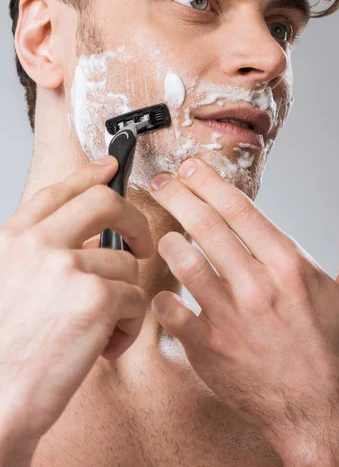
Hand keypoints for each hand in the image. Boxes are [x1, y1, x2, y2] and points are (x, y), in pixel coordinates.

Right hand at [0, 157, 153, 455]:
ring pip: (127, 264)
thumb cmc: (6, 351)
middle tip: (144, 244)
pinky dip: (127, 328)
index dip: (90, 176)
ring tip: (98, 332)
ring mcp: (67, 266)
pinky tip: (101, 348)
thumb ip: (40, 253)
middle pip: (105, 203)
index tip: (111, 168)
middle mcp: (38, 243)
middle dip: (134, 221)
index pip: (60, 191)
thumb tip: (85, 237)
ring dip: (123, 301)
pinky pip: (135, 300)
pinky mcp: (96, 296)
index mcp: (14, 239)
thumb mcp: (8, 283)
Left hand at [148, 158, 338, 449]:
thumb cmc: (337, 352)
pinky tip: (165, 290)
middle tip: (163, 182)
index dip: (208, 180)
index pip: (239, 207)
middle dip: (177, 194)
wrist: (320, 413)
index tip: (192, 168)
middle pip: (205, 224)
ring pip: (182, 262)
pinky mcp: (207, 349)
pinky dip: (161, 296)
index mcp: (290, 266)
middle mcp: (257, 287)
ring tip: (163, 233)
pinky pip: (169, 311)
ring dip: (167, 240)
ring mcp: (229, 319)